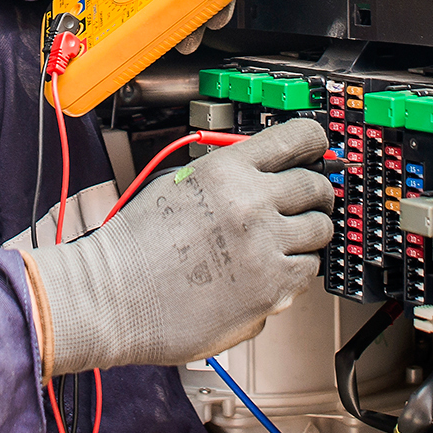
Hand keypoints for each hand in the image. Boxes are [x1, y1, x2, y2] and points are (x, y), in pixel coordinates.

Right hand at [24, 119, 334, 374]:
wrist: (113, 295)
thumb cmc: (135, 246)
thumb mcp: (180, 182)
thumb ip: (228, 175)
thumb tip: (266, 174)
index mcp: (227, 169)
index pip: (298, 137)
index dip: (315, 143)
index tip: (318, 151)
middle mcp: (252, 203)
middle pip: (317, 186)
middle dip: (315, 194)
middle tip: (305, 204)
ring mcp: (265, 246)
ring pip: (319, 231)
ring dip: (306, 235)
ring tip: (280, 243)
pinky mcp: (271, 289)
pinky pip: (308, 271)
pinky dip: (295, 271)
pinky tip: (268, 270)